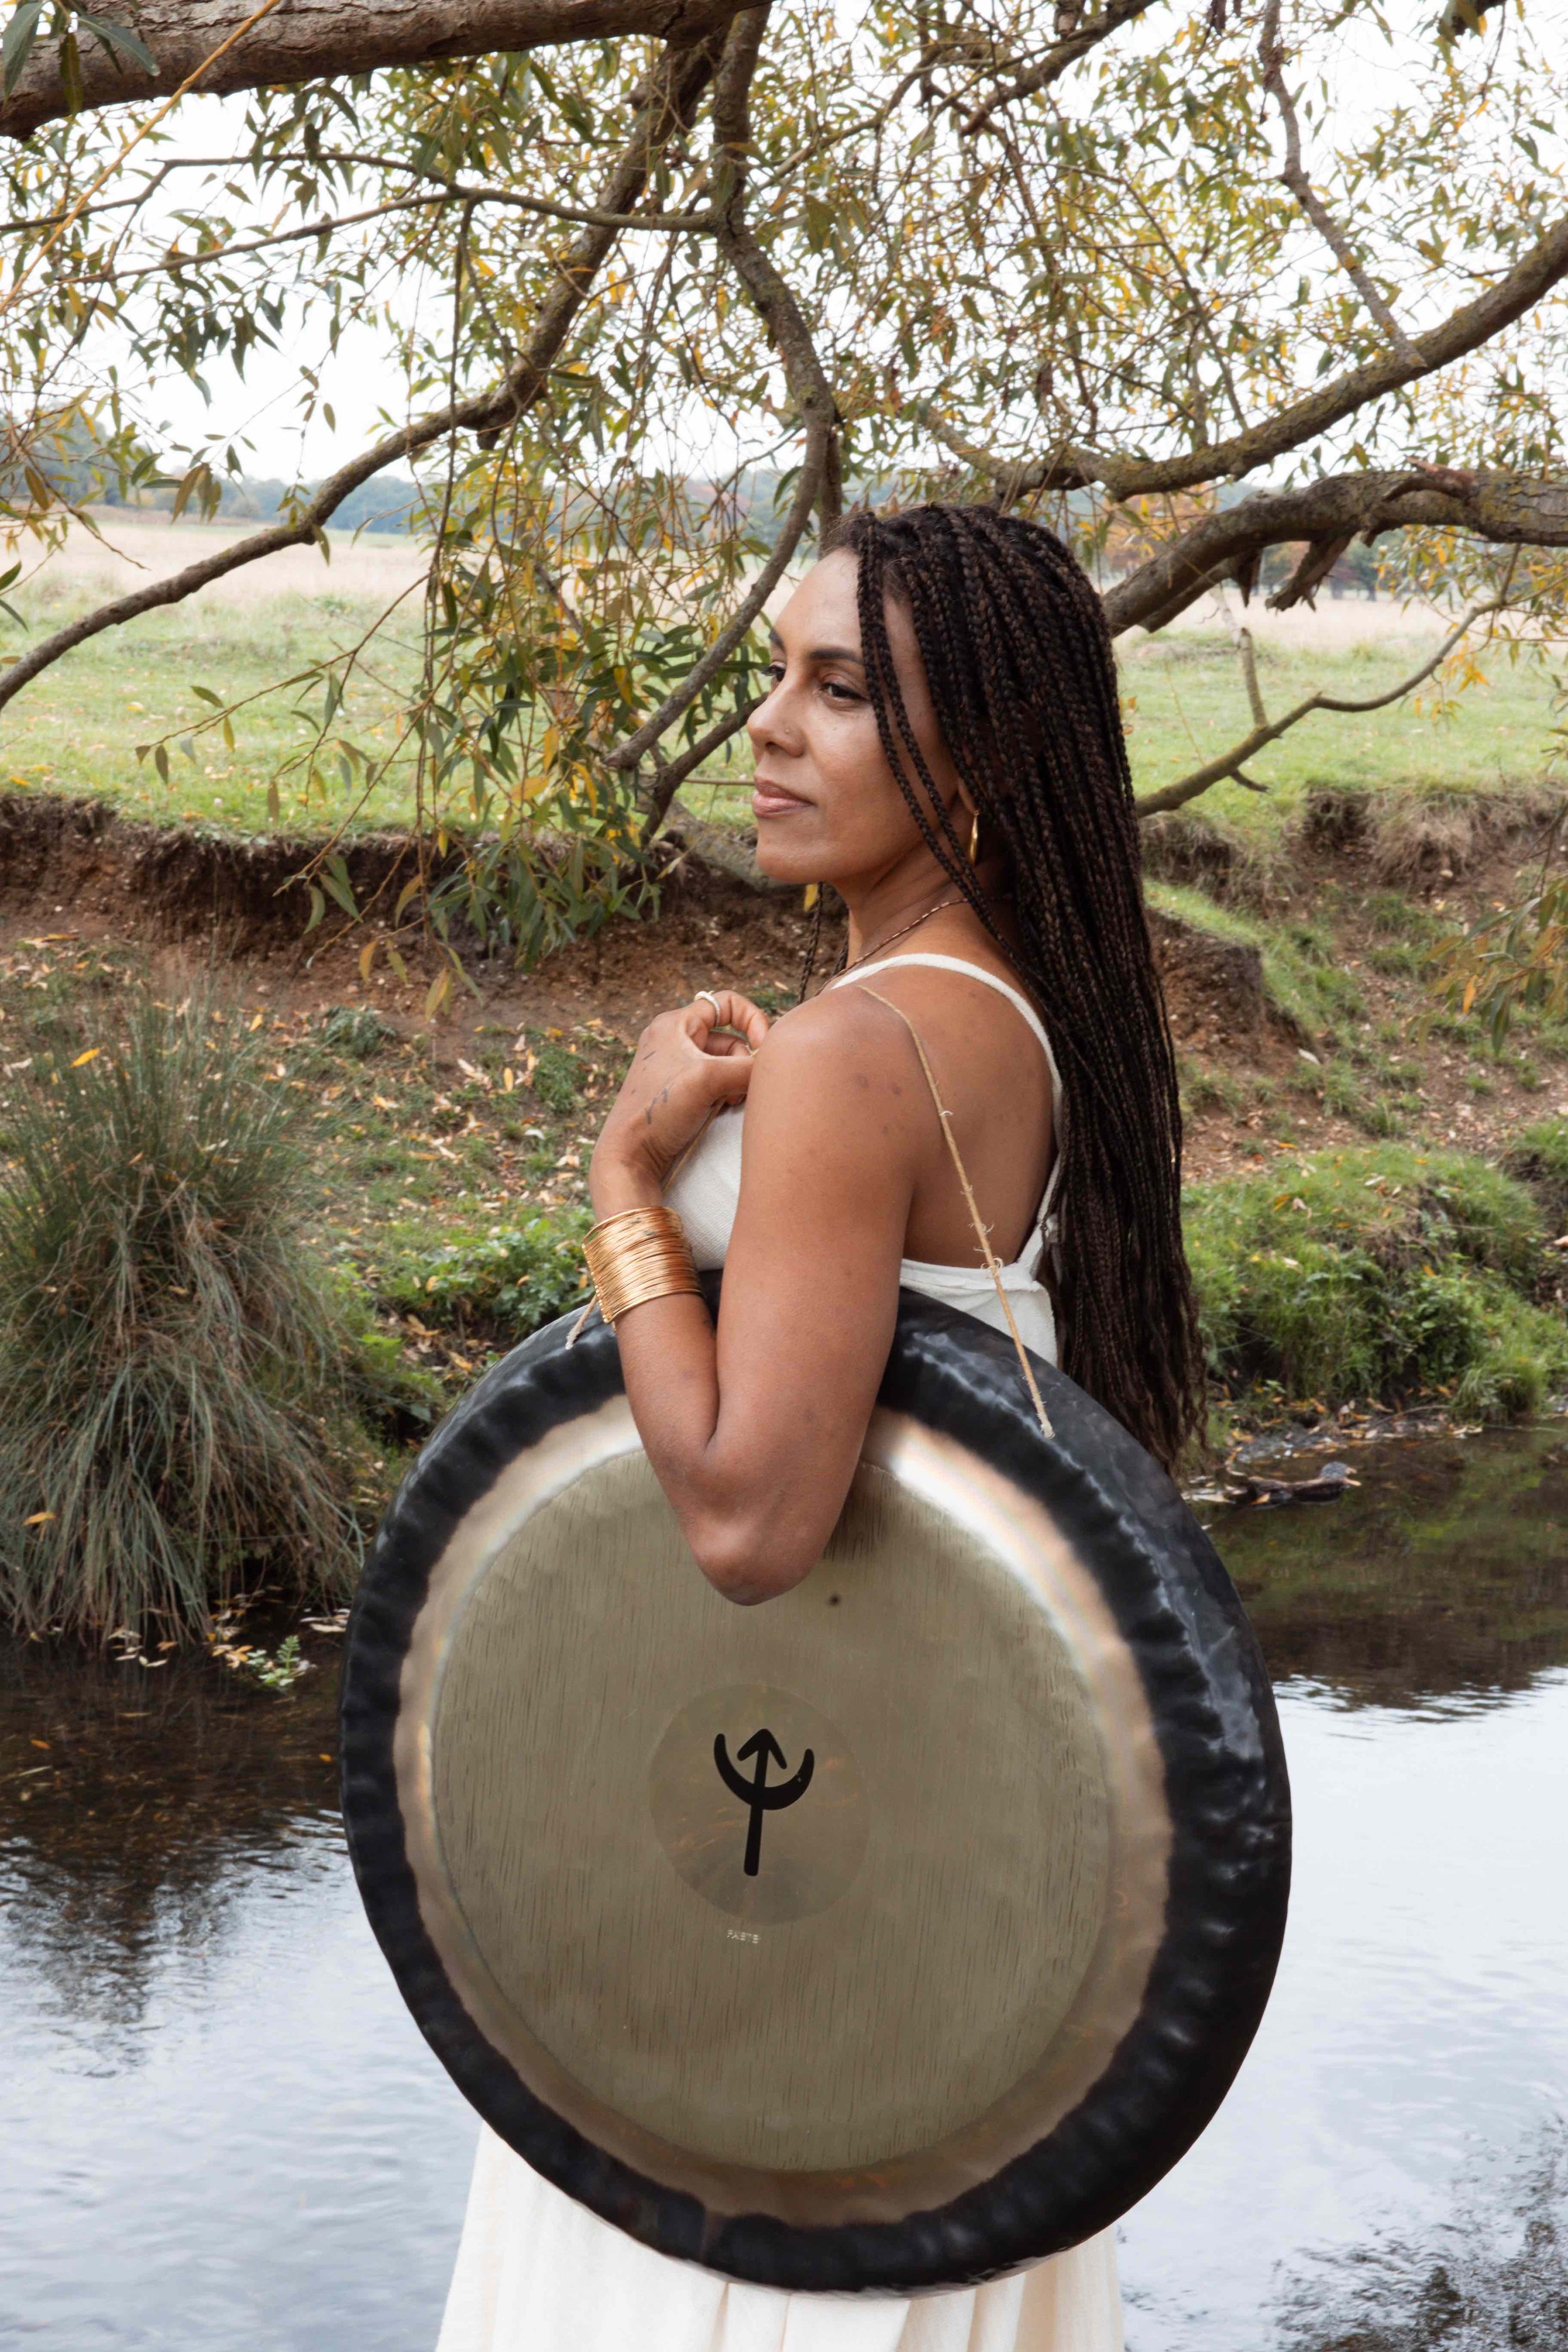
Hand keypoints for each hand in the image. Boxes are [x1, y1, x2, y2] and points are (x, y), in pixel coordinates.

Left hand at [590, 989, 772, 1213]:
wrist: (629, 1156)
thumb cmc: (658, 1112)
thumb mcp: (708, 1079)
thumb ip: (747, 1066)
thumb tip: (776, 1064)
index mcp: (674, 1024)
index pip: (727, 1003)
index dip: (752, 1019)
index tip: (764, 1048)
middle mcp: (674, 1040)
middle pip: (730, 1038)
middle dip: (744, 1060)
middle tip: (746, 1085)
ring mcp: (676, 1066)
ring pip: (725, 1063)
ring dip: (737, 1080)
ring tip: (732, 1101)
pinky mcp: (679, 1091)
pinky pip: (715, 1083)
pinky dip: (727, 1093)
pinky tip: (724, 1108)